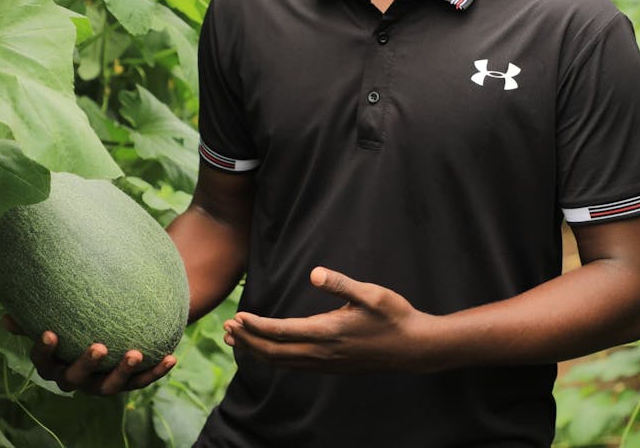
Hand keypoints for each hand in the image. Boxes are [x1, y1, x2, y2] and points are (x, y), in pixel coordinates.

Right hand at [2, 315, 174, 394]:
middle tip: (97, 346)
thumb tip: (5, 318)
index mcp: (57, 365)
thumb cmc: (74, 324)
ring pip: (111, 386)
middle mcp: (78, 380)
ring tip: (135, 353)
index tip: (50, 333)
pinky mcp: (130, 382)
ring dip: (123, 371)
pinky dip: (157, 371)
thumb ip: (33, 319)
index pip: (44, 363)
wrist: (112, 329)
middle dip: (85, 365)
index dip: (44, 351)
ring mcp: (104, 384)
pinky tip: (171, 358)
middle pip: (76, 379)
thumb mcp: (57, 321)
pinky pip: (143, 381)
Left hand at [223, 267, 436, 372]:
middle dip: (248, 341)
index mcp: (327, 333)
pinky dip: (274, 358)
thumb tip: (315, 272)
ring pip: (282, 362)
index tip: (237, 318)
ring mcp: (326, 363)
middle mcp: (322, 353)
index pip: (280, 333)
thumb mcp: (370, 293)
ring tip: (237, 341)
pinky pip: (294, 365)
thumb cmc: (393, 316)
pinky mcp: (332, 366)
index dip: (255, 327)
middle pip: (274, 352)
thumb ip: (340, 283)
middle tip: (226, 329)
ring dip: (257, 351)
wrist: (413, 348)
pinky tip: (269, 351)